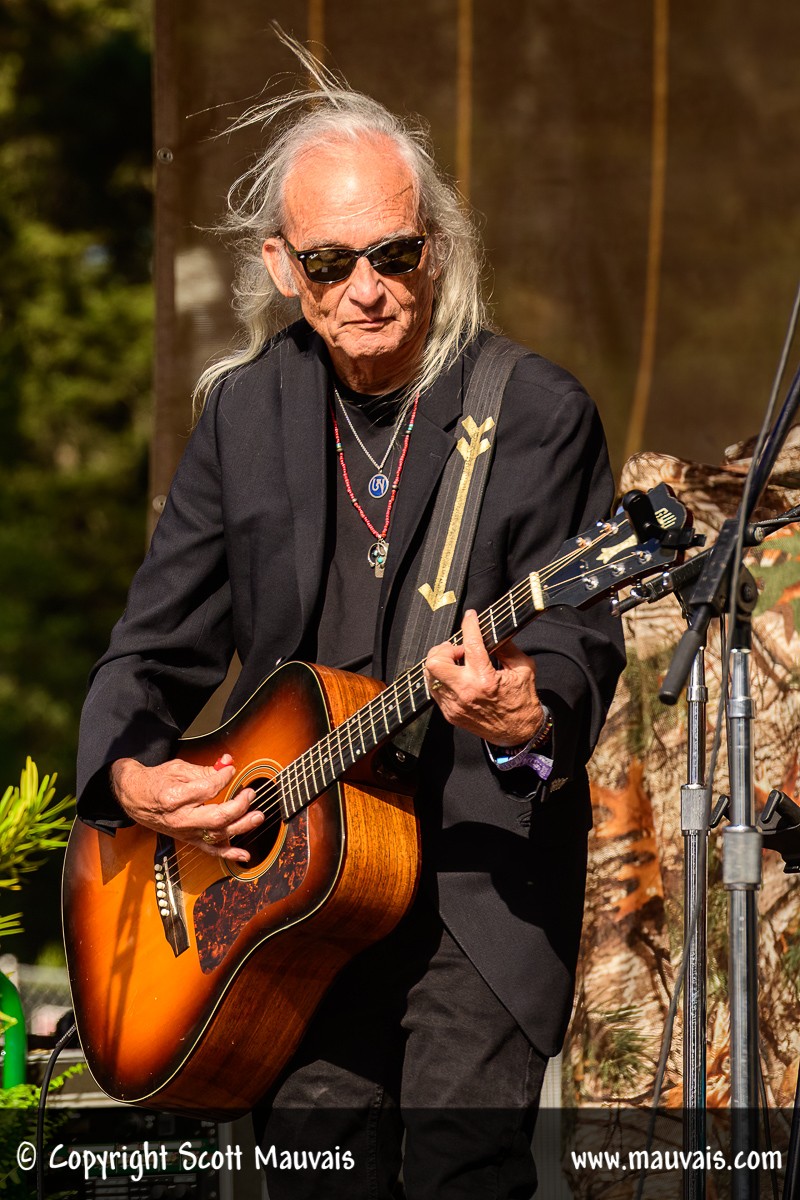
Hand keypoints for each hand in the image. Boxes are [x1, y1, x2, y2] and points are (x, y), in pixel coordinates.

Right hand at [110, 753, 264, 862]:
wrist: (134, 798)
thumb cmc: (155, 781)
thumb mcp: (178, 769)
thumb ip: (205, 769)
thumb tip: (228, 764)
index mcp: (174, 798)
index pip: (208, 789)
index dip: (224, 777)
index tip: (231, 770)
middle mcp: (180, 819)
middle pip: (216, 817)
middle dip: (238, 806)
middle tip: (249, 793)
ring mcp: (185, 832)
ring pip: (217, 834)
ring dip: (241, 826)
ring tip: (257, 816)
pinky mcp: (188, 839)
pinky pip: (210, 851)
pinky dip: (228, 854)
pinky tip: (244, 855)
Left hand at [424, 609, 544, 745]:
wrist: (518, 733)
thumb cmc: (522, 701)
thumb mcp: (523, 669)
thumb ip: (507, 648)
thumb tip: (493, 631)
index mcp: (485, 679)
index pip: (470, 644)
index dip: (469, 624)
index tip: (471, 617)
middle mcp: (465, 692)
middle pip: (435, 662)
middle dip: (443, 650)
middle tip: (458, 649)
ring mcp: (454, 705)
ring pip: (430, 676)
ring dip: (441, 664)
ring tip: (457, 663)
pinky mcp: (450, 714)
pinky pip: (435, 690)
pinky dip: (442, 679)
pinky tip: (456, 677)